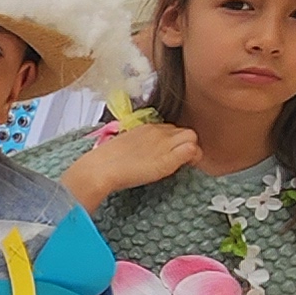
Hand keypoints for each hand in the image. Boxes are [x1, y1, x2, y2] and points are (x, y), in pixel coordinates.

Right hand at [65, 120, 197, 198]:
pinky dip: (193, 157)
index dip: (174, 142)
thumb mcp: (125, 146)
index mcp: (147, 127)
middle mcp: (158, 131)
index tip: (169, 155)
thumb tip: (143, 153)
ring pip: (192, 136)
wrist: (102, 167)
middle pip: (184, 131)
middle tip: (180, 161)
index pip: (171, 129)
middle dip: (185, 144)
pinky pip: (191, 149)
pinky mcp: (169, 157)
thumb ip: (139, 146)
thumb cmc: (106, 162)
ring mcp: (164, 143)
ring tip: (184, 164)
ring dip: (192, 150)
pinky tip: (185, 167)